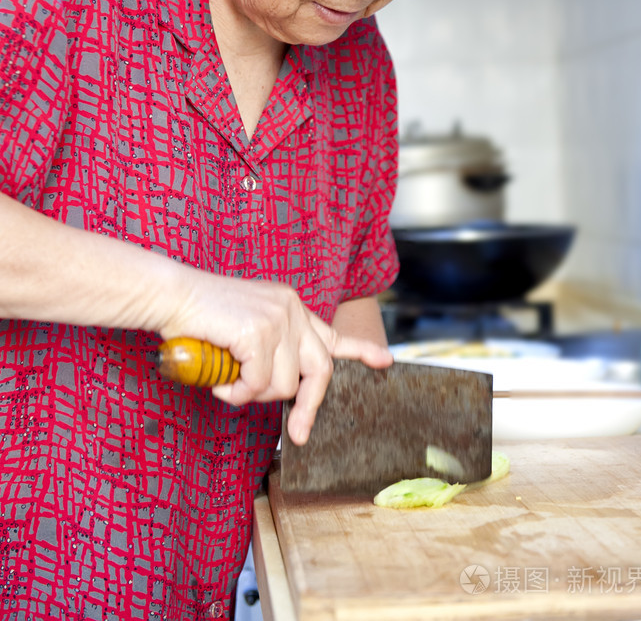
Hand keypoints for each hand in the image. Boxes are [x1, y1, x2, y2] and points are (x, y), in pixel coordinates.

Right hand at [159, 272, 392, 444]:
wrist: (170, 295)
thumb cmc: (199, 318)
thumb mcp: (247, 328)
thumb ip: (273, 349)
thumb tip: (286, 387)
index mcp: (290, 305)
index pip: (333, 333)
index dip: (360, 351)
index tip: (384, 362)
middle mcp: (291, 308)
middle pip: (320, 370)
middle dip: (308, 406)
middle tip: (299, 432)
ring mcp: (278, 318)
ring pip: (284, 385)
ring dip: (254, 395)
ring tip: (228, 381)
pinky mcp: (259, 331)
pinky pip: (258, 384)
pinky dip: (237, 393)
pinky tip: (220, 380)